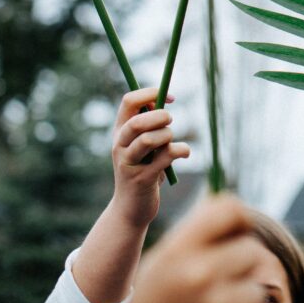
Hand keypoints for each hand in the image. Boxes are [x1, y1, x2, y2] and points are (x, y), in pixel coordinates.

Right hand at [110, 87, 190, 228]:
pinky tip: (184, 153)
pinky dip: (181, 150)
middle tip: (171, 120)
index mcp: (120, 131)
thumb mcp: (142, 144)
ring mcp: (129, 164)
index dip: (151, 93)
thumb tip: (166, 98)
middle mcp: (120, 146)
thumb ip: (150, 123)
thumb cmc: (142, 169)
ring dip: (168, 136)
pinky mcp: (142, 180)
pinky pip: (166, 157)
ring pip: (149, 139)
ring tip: (171, 142)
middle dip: (160, 116)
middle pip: (137, 121)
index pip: (128, 101)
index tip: (169, 98)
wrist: (130, 209)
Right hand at [120, 195, 263, 302]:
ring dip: (242, 294)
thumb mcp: (161, 262)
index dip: (239, 218)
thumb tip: (236, 211)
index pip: (230, 209)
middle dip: (242, 261)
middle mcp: (200, 274)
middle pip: (251, 248)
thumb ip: (194, 234)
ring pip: (255, 286)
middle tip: (225, 275)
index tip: (236, 231)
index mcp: (178, 250)